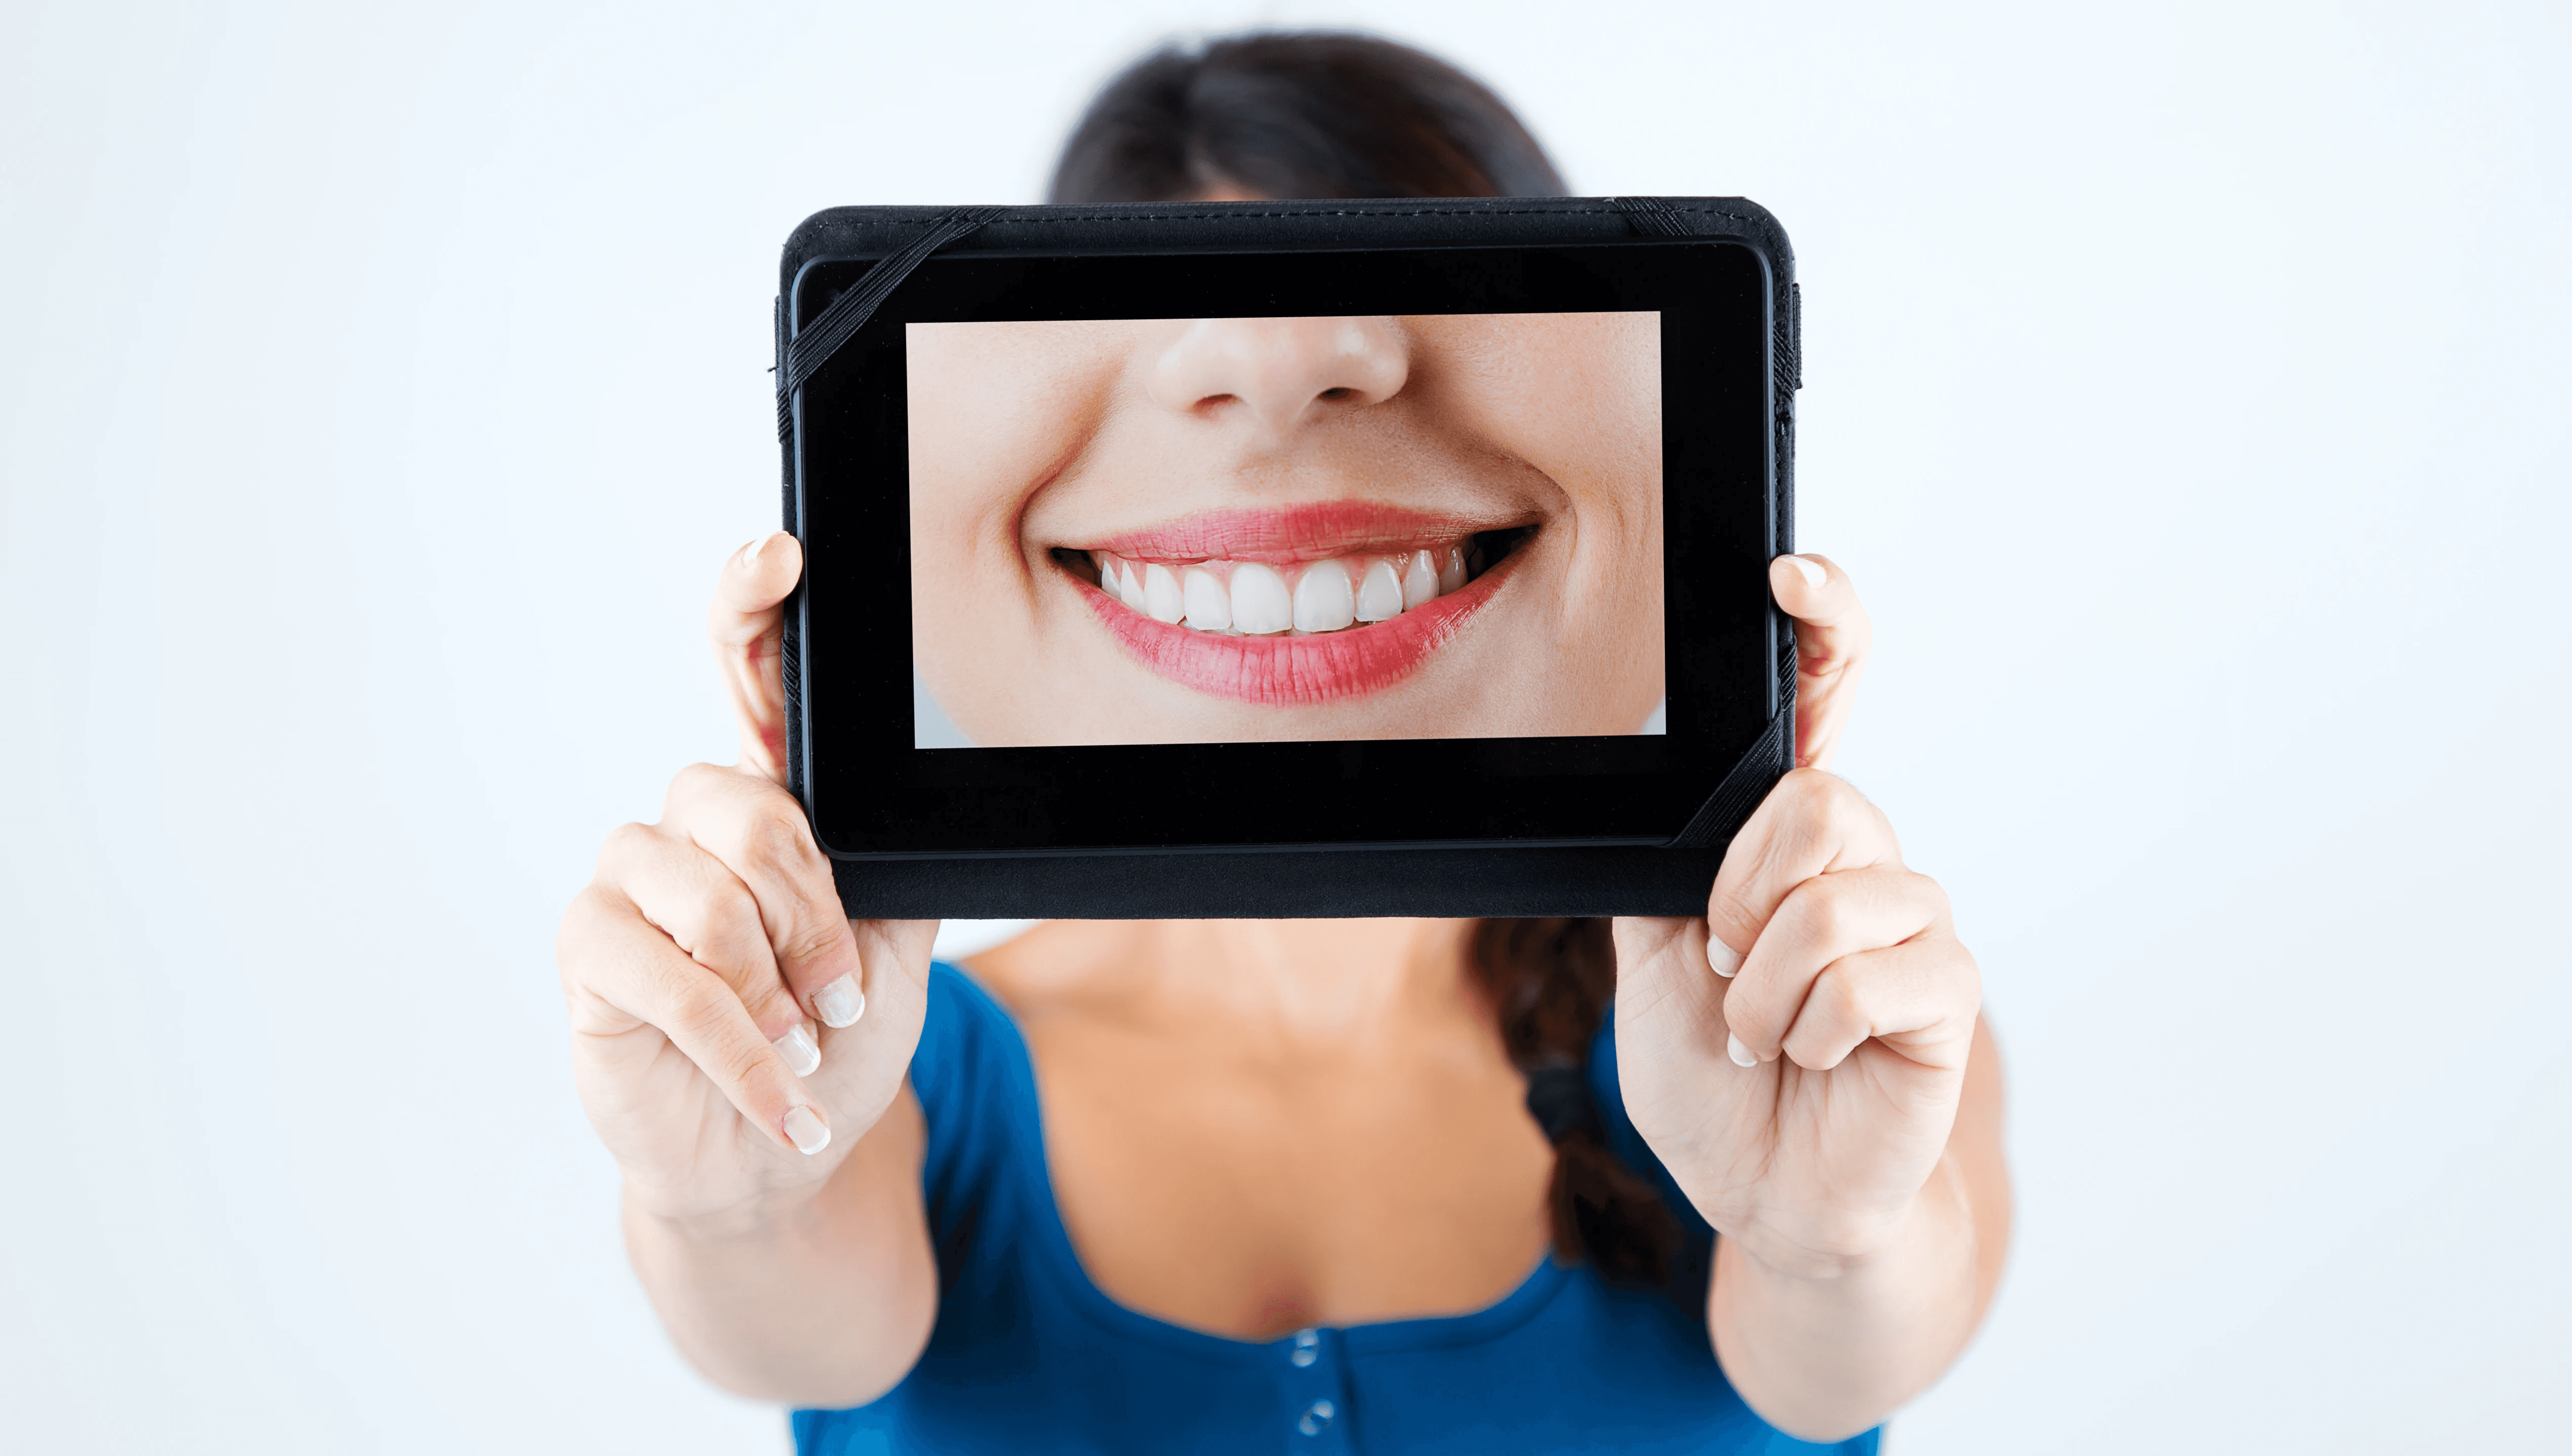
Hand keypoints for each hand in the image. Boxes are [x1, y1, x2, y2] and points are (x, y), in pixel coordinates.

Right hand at [556, 533, 937, 1225]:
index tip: (781, 555)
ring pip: (714, 895)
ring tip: (800, 1043)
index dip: (752, 606)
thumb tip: (915, 814)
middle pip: (755, 811)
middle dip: (812, 920)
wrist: (776, 1154)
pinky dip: (745, 1049)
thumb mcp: (894, 949)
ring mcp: (630, 883)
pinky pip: (675, 979)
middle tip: (830, 996)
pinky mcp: (590, 953)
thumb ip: (893, 867)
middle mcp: (688, 824)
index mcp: (765, 802)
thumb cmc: (826, 1042)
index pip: (747, 677)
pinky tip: (780, 1092)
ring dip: (778, 989)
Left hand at [1614, 557, 1979, 1274]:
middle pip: (1816, 801)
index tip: (1792, 577)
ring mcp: (1913, 921)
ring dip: (1761, 987)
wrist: (1757, 1184)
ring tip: (1762, 1033)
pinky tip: (1809, 1059)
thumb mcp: (1647, 955)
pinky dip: (1807, 1030)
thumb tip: (1666, 788)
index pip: (1825, 702)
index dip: (1825, 628)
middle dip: (1742, 900)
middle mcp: (1863, 859)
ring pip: (1830, 896)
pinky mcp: (1945, 991)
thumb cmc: (1710, 1072)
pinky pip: (1867, 976)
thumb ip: (1666, 866)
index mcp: (1788, 836)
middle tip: (1727, 968)